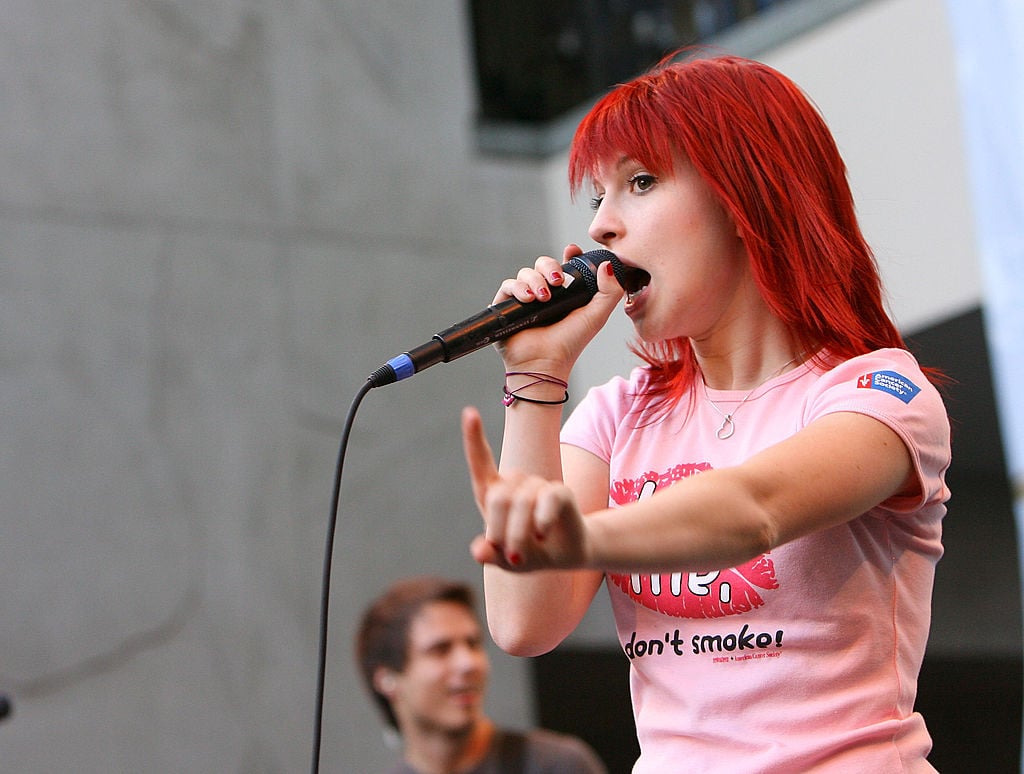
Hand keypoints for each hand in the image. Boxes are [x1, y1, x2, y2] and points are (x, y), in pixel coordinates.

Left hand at [461, 407, 589, 570]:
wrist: (564, 555)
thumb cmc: (529, 553)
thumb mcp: (505, 560)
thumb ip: (490, 555)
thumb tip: (480, 551)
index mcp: (493, 493)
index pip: (481, 462)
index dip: (474, 438)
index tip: (470, 413)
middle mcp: (515, 483)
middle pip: (499, 497)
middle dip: (501, 531)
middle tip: (510, 555)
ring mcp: (538, 484)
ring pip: (521, 502)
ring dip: (520, 533)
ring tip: (526, 550)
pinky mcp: (560, 491)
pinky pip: (548, 499)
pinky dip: (542, 520)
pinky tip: (542, 532)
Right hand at [491, 245, 622, 375]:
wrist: (545, 363)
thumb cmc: (570, 344)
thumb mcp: (596, 316)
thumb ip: (610, 291)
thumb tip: (607, 265)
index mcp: (565, 293)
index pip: (564, 265)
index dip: (568, 255)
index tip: (572, 251)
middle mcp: (544, 294)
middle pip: (542, 264)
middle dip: (549, 266)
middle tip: (557, 281)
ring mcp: (524, 300)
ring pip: (525, 273)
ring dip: (534, 280)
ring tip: (543, 298)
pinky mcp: (506, 307)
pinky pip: (508, 286)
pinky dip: (517, 288)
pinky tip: (528, 299)